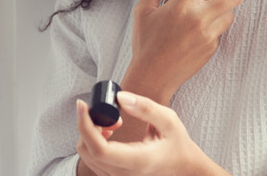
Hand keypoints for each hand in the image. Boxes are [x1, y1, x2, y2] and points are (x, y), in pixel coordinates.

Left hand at [76, 91, 228, 175]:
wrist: (183, 167)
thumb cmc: (177, 143)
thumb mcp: (169, 120)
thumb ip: (145, 108)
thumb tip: (120, 97)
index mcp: (138, 161)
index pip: (99, 149)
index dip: (85, 126)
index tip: (82, 105)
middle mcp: (124, 174)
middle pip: (87, 151)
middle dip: (87, 125)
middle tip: (105, 112)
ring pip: (86, 156)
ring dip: (90, 133)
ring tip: (112, 122)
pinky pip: (92, 159)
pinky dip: (93, 142)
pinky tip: (110, 132)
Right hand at [123, 0, 244, 103]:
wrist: (152, 77)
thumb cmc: (145, 43)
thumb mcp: (144, 10)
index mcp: (181, 5)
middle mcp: (199, 18)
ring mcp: (208, 35)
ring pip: (229, 13)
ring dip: (224, 6)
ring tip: (209, 6)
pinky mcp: (212, 49)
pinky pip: (220, 30)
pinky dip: (214, 24)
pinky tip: (197, 29)